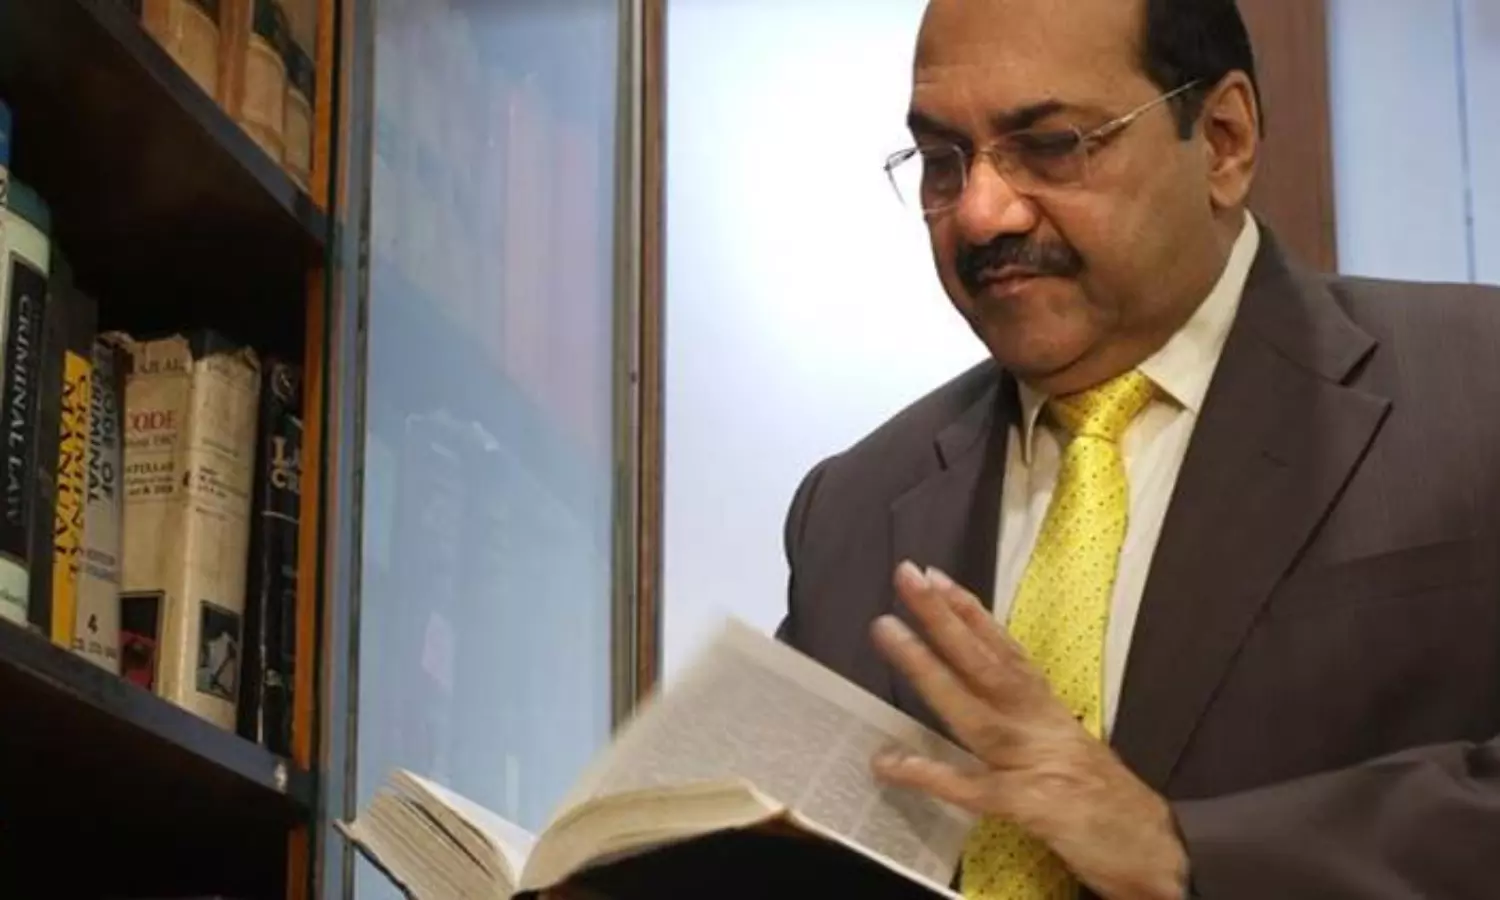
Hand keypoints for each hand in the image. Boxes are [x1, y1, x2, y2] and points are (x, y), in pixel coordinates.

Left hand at [869, 562, 1187, 899]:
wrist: (1158, 850)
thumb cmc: (1110, 803)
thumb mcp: (1068, 749)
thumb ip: (1029, 724)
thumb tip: (983, 701)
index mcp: (1049, 712)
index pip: (1007, 652)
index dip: (972, 614)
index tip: (938, 577)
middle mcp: (1041, 725)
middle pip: (987, 663)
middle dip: (944, 618)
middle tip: (907, 575)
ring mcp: (1035, 762)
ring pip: (974, 710)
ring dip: (929, 670)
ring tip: (888, 631)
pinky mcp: (1032, 805)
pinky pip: (973, 789)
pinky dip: (932, 775)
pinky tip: (892, 763)